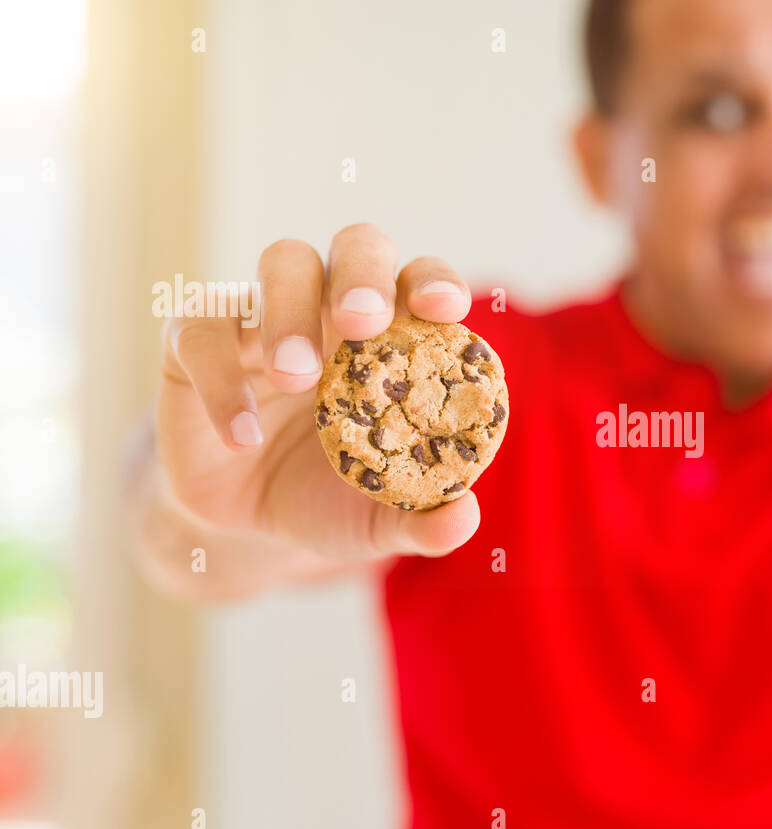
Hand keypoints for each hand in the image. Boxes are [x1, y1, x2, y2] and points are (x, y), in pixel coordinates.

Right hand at [157, 223, 481, 558]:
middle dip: (364, 274)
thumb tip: (463, 520)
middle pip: (357, 246)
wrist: (245, 526)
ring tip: (296, 377)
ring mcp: (265, 313)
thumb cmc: (329, 498)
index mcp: (394, 335)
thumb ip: (423, 521)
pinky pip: (202, 332)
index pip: (422, 283)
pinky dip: (222, 380)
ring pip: (283, 263)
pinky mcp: (195, 338)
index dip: (435, 283)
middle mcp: (333, 306)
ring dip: (291, 313)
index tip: (444, 308)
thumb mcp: (378, 522)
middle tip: (361, 321)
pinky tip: (243, 437)